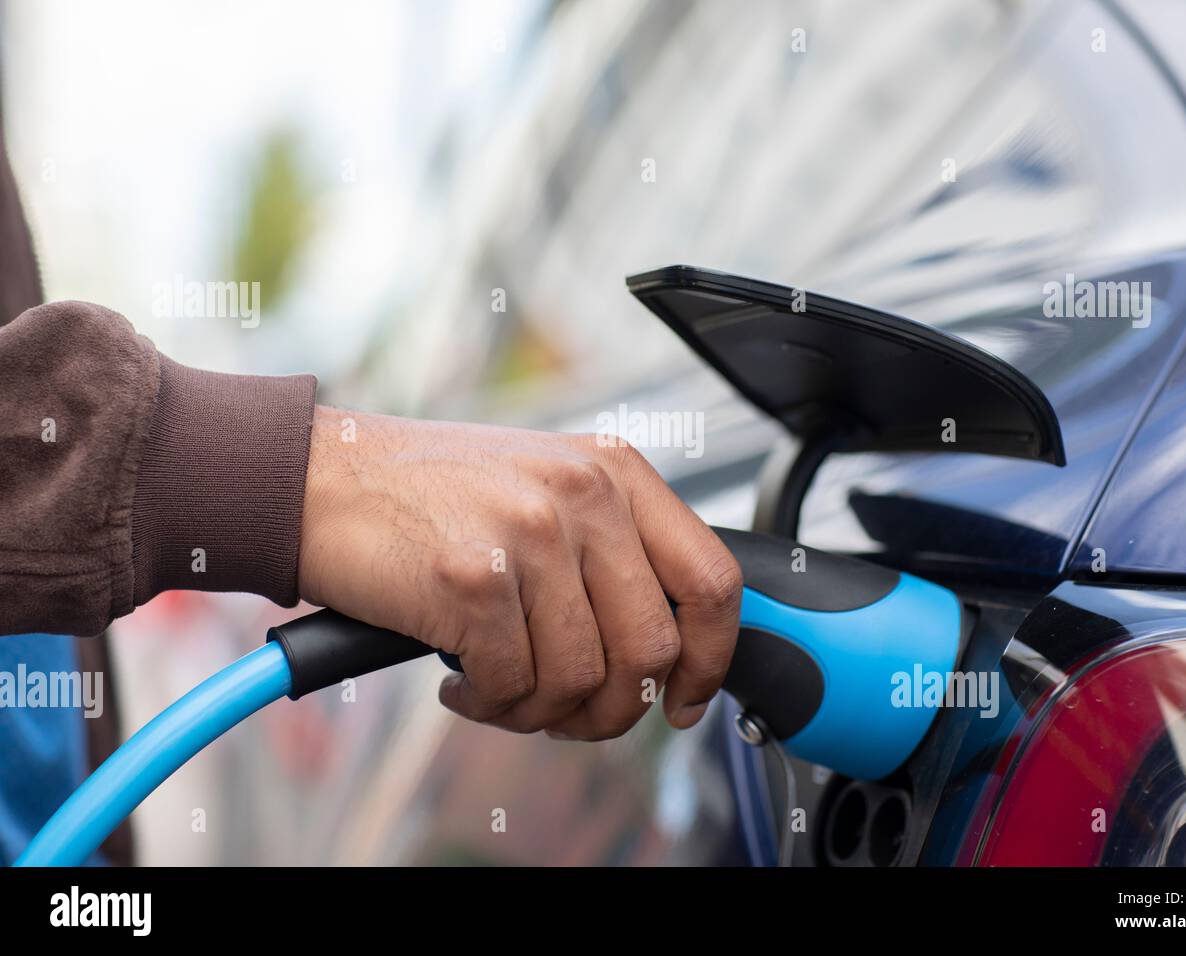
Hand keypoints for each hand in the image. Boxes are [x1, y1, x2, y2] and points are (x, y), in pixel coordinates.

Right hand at [297, 406, 741, 738]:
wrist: (322, 479)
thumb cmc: (432, 495)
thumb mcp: (545, 489)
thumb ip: (613, 551)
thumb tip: (666, 652)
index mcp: (615, 471)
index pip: (712, 581)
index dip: (709, 659)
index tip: (681, 699)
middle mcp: (585, 495)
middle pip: (651, 650)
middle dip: (611, 709)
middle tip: (566, 714)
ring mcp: (531, 534)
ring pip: (581, 680)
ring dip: (540, 711)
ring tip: (498, 688)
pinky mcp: (475, 581)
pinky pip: (514, 687)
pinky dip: (488, 704)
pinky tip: (460, 680)